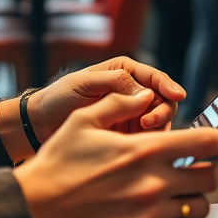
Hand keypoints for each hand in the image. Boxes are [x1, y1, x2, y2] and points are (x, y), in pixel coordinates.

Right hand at [13, 89, 217, 217]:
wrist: (36, 207)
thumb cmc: (57, 162)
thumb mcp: (83, 121)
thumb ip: (118, 103)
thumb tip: (144, 94)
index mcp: (143, 150)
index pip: (206, 142)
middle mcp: (153, 183)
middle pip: (210, 177)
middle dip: (206, 169)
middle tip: (192, 166)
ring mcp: (150, 214)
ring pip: (200, 208)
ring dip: (195, 198)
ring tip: (179, 191)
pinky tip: (169, 214)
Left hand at [28, 57, 184, 141]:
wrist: (41, 123)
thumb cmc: (58, 97)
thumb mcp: (84, 84)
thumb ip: (115, 83)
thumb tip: (145, 91)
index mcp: (124, 72)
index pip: (154, 78)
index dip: (168, 86)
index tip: (177, 96)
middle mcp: (131, 92)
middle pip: (162, 101)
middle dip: (162, 110)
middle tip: (148, 122)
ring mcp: (130, 114)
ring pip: (158, 121)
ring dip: (156, 128)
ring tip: (142, 134)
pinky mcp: (126, 135)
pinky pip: (146, 138)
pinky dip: (148, 142)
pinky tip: (139, 146)